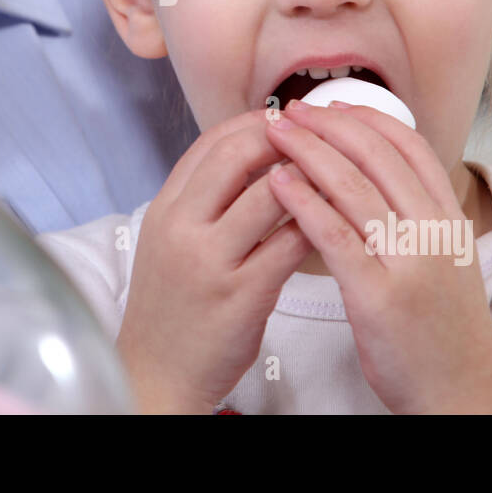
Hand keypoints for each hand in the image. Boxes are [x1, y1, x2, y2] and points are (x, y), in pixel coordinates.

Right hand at [116, 109, 313, 413]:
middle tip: (318, 140)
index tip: (288, 120)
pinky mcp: (240, 295)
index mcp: (165, 209)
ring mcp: (209, 261)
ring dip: (308, 178)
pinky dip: (315, 225)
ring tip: (335, 176)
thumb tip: (251, 156)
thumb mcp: (170, 241)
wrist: (157, 372)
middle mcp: (181, 227)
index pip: (211, 142)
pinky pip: (288, 244)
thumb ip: (202, 200)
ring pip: (269, 195)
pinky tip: (333, 222)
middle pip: (238, 156)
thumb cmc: (174, 307)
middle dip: (285, 139)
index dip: (255, 122)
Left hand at [265, 99, 491, 413]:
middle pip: (377, 156)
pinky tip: (279, 183)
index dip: (367, 118)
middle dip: (329, 125)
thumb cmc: (444, 333)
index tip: (332, 105)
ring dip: (308, 151)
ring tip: (276, 134)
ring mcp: (409, 262)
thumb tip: (382, 176)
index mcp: (450, 219)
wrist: (463, 393)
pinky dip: (303, 201)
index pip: (411, 146)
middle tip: (293, 111)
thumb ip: (420, 217)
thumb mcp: (447, 260)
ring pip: (353, 187)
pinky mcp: (379, 295)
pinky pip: (335, 234)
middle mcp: (434, 232)